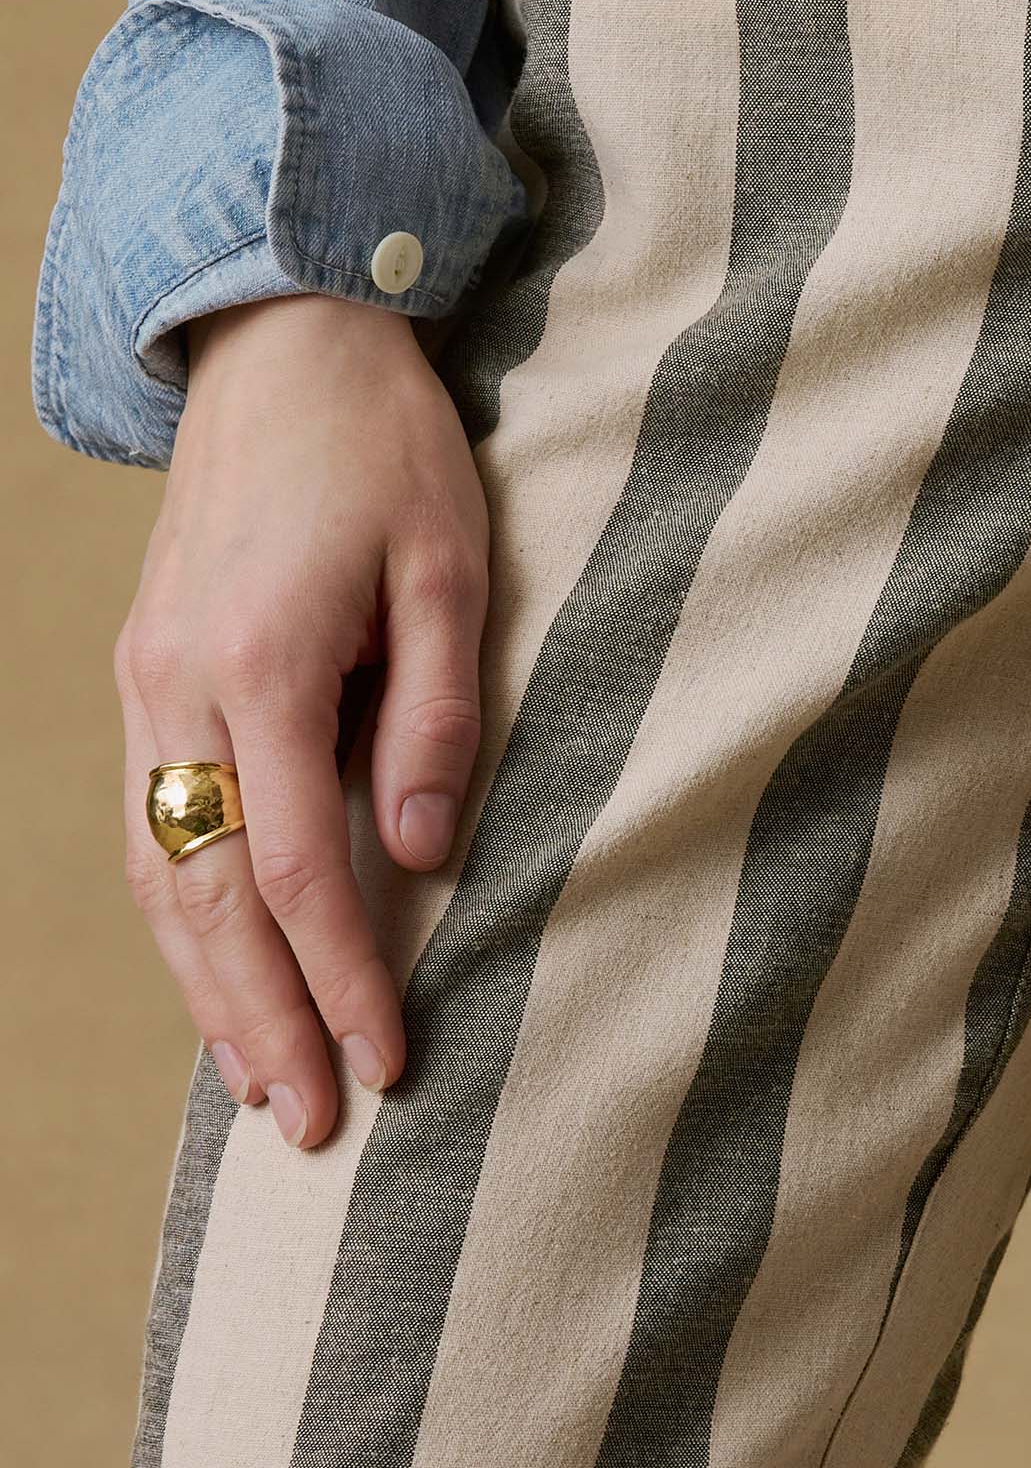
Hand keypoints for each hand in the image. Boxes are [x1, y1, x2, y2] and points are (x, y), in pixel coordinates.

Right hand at [114, 292, 488, 1148]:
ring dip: (206, 988)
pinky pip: (147, 825)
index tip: (388, 1059)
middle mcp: (179, 685)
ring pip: (156, 873)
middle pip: (205, 896)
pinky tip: (215, 976)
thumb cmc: (387, 446)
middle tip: (317, 1124)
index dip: (341, 975)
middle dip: (262, 1018)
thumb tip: (420, 855)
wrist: (281, 344)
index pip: (294, 865)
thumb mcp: (450, 564)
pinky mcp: (143, 672)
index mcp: (262, 660)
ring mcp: (145, 681)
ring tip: (261, 1086)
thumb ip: (435, 712)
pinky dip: (177, 915)